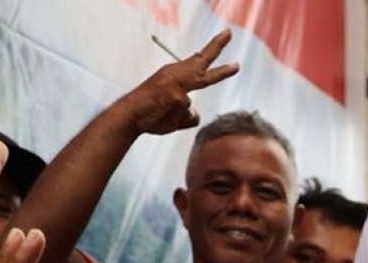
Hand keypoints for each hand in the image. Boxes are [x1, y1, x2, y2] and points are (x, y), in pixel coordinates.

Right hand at [120, 32, 237, 136]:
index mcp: (175, 74)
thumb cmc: (149, 112)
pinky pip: (186, 116)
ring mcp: (177, 85)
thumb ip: (187, 112)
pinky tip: (162, 117)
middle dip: (220, 61)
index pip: (199, 59)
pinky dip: (176, 121)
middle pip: (203, 64)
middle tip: (237, 65)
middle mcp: (176, 74)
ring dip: (177, 116)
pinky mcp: (176, 97)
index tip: (226, 35)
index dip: (214, 48)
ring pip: (190, 106)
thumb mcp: (171, 109)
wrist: (129, 115)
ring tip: (160, 113)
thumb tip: (196, 115)